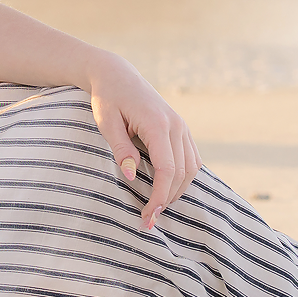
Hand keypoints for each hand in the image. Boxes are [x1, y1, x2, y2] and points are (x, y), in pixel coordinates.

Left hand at [84, 53, 200, 231]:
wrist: (117, 75)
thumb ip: (121, 149)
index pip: (167, 169)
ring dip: (177, 191)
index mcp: (158, 123)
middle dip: (167, 200)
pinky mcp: (181, 129)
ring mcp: (182, 126)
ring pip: (191, 168)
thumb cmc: (108, 98)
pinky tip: (167, 190)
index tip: (147, 216)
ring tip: (157, 208)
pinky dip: (183, 178)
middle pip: (181, 173)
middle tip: (148, 221)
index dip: (159, 197)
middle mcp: (176, 125)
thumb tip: (132, 177)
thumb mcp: (106, 122)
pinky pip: (191, 159)